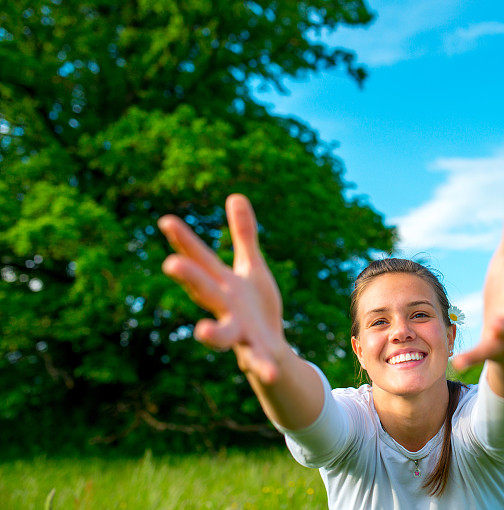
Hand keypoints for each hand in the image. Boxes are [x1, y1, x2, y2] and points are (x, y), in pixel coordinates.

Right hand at [158, 194, 288, 383]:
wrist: (269, 350)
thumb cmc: (256, 306)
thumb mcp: (251, 268)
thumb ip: (244, 236)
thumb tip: (235, 195)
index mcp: (223, 286)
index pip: (202, 260)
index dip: (185, 242)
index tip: (166, 220)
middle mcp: (225, 308)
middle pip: (204, 291)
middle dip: (189, 278)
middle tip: (170, 264)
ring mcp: (240, 332)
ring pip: (223, 333)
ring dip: (212, 333)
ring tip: (202, 332)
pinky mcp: (258, 353)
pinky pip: (259, 362)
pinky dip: (263, 367)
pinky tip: (271, 374)